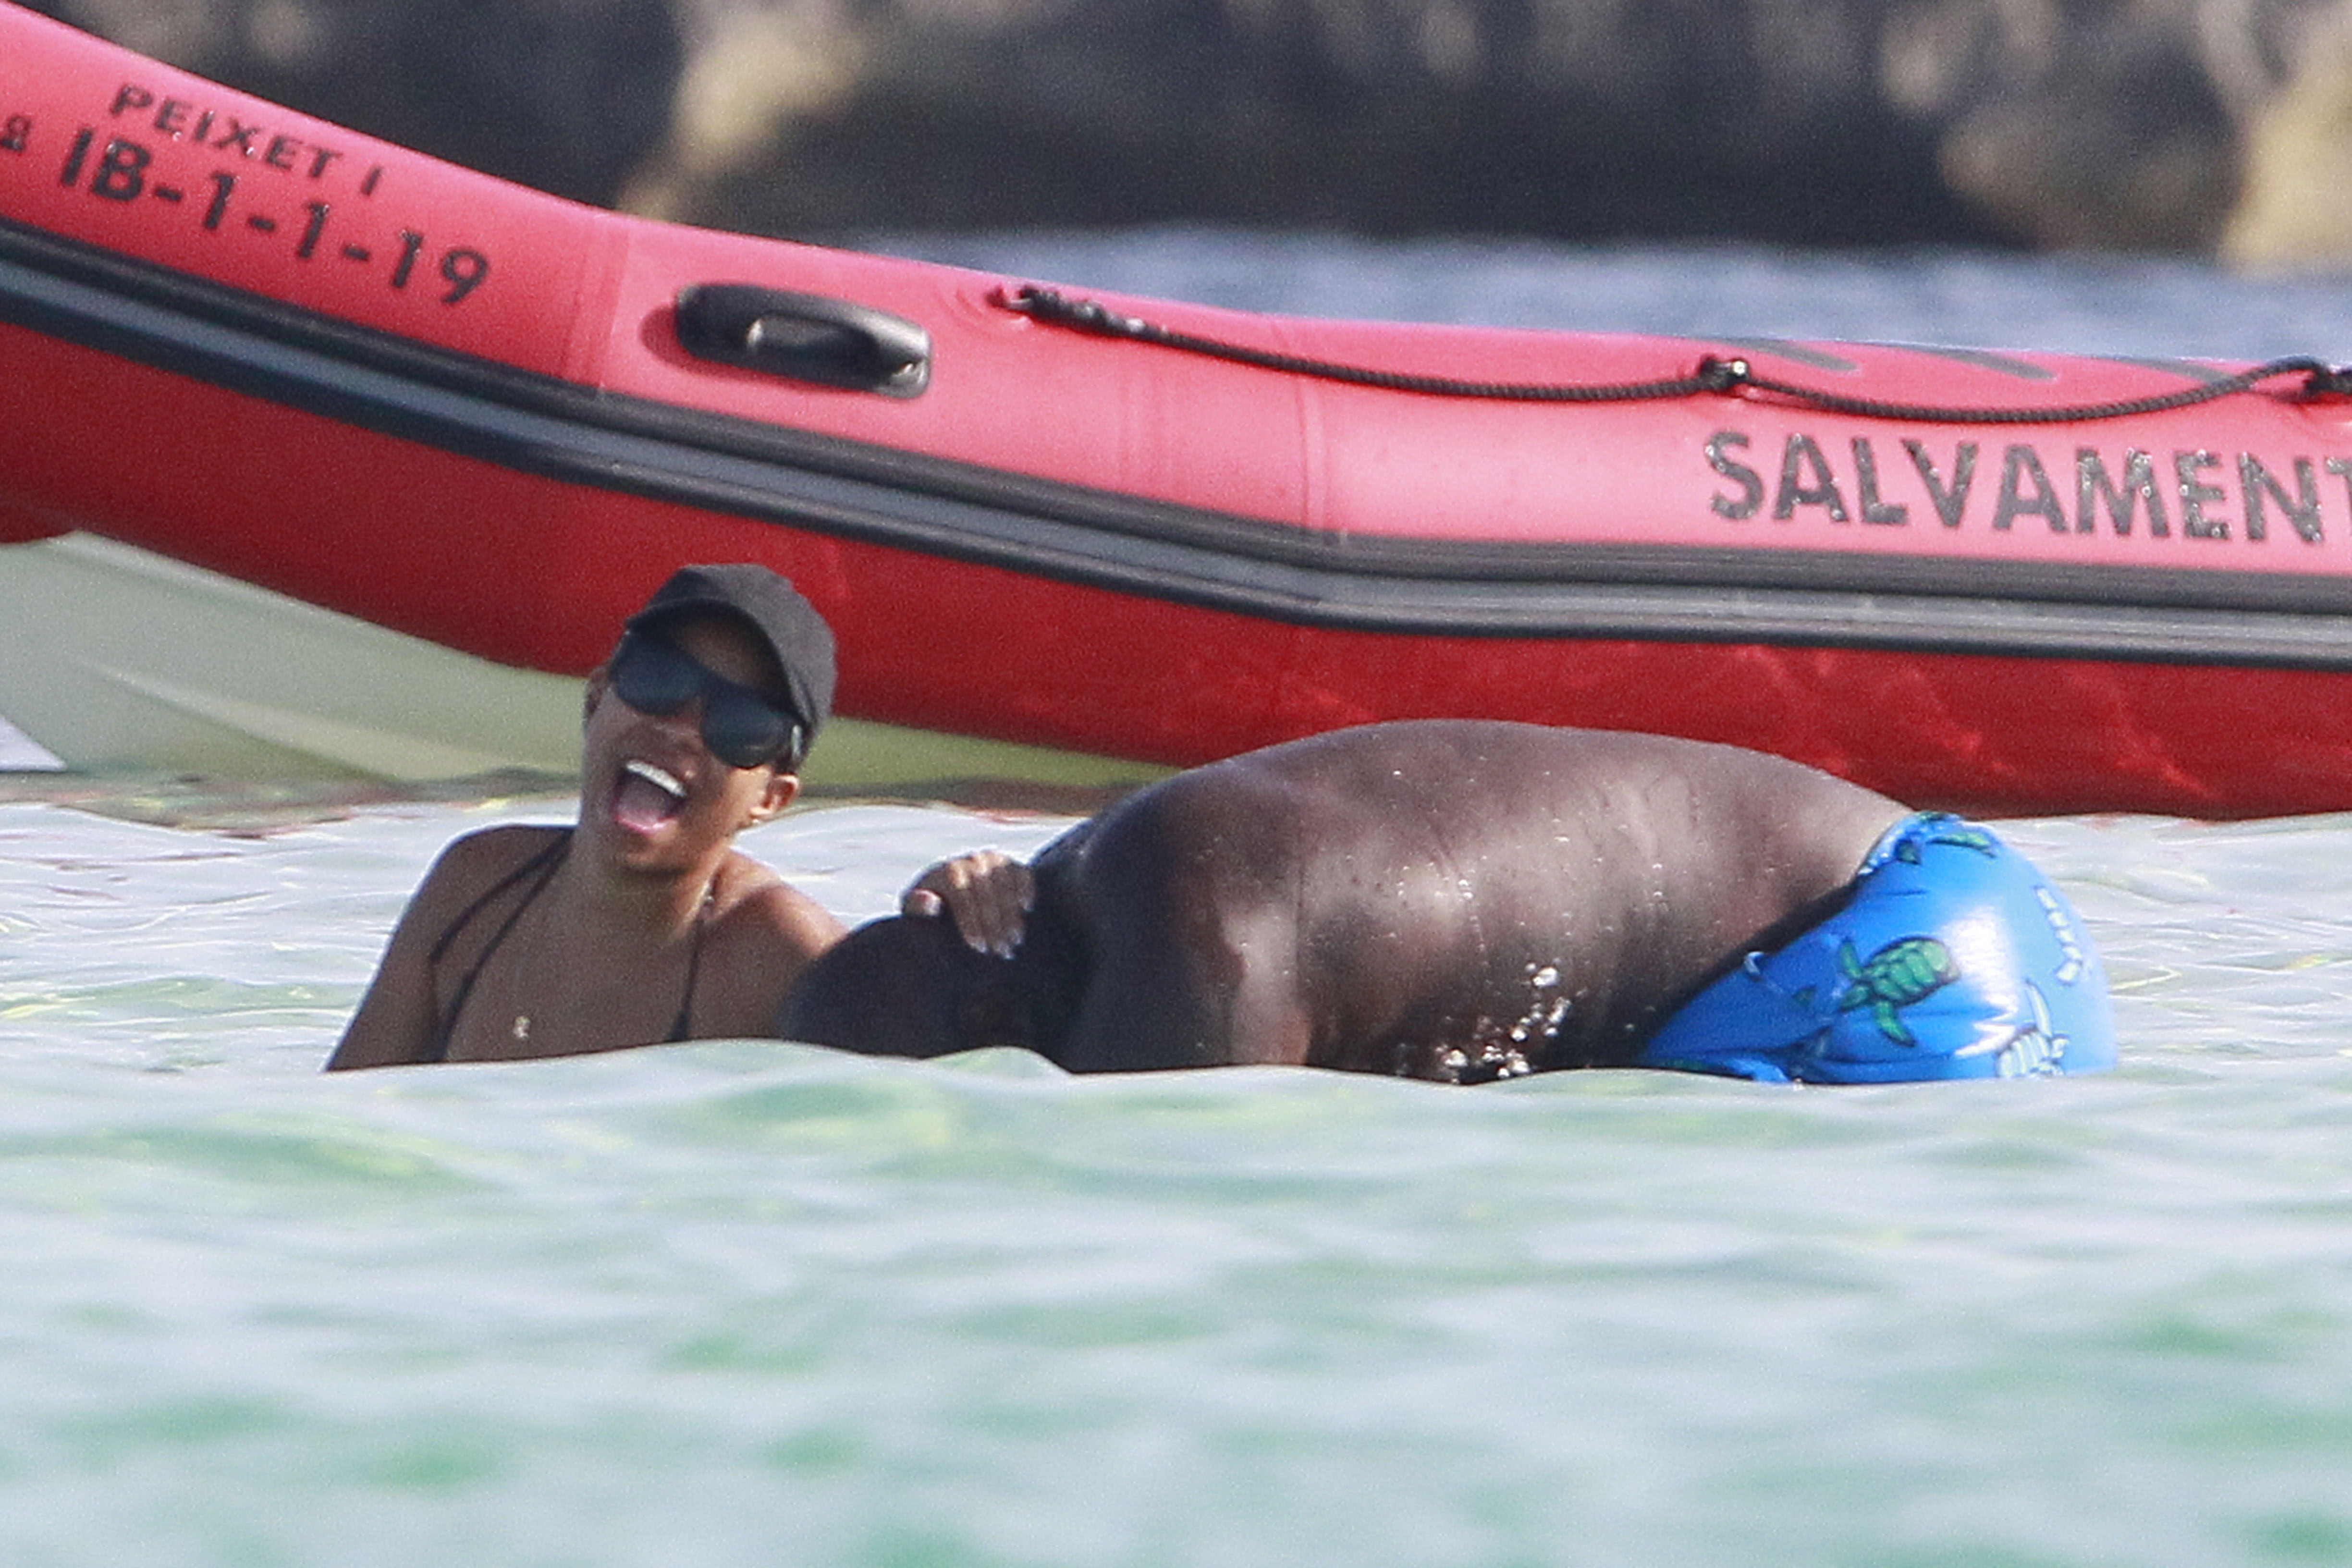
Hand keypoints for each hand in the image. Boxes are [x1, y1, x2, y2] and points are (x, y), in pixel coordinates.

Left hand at [902, 850, 1033, 957]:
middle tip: (1001, 951)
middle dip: (994, 923)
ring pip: (1004, 883)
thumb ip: (917, 909)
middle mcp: (968, 861)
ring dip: (1011, 913)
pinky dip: (1025, 889)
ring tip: (1014, 941)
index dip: (970, 920)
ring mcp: (991, 860)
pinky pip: (1021, 872)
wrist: (951, 896)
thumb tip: (927, 899)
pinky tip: (1027, 909)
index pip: (959, 893)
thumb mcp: (916, 914)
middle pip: (985, 889)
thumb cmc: (932, 912)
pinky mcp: (1009, 864)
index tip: (977, 947)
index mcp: (944, 872)